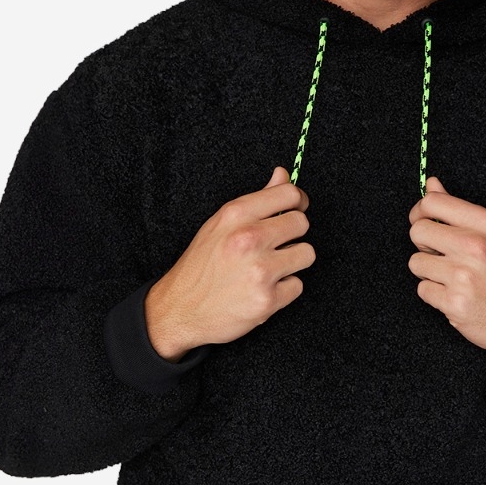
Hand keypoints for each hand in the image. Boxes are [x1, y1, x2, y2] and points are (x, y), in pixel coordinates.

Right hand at [145, 167, 314, 359]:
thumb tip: (282, 175)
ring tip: (269, 269)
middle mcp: (249, 238)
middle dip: (292, 235)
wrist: (179, 310)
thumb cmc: (199, 266)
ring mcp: (260, 270)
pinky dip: (283, 290)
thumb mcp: (221, 224)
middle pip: (302, 223)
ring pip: (306, 254)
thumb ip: (256, 200)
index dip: (297, 202)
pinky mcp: (267, 300)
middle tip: (273, 246)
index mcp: (236, 214)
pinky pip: (297, 285)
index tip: (295, 210)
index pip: (289, 193)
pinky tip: (262, 290)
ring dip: (292, 263)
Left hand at [408, 176, 485, 355]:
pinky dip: (435, 295)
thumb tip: (432, 183)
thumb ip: (460, 210)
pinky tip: (456, 295)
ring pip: (416, 263)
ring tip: (453, 278)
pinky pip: (423, 290)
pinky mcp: (454, 303)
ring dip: (429, 272)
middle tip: (443, 255)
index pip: (432, 202)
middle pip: (418, 231)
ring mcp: (463, 276)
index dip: (421, 212)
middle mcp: (475, 246)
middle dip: (424, 244)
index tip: (424, 221)